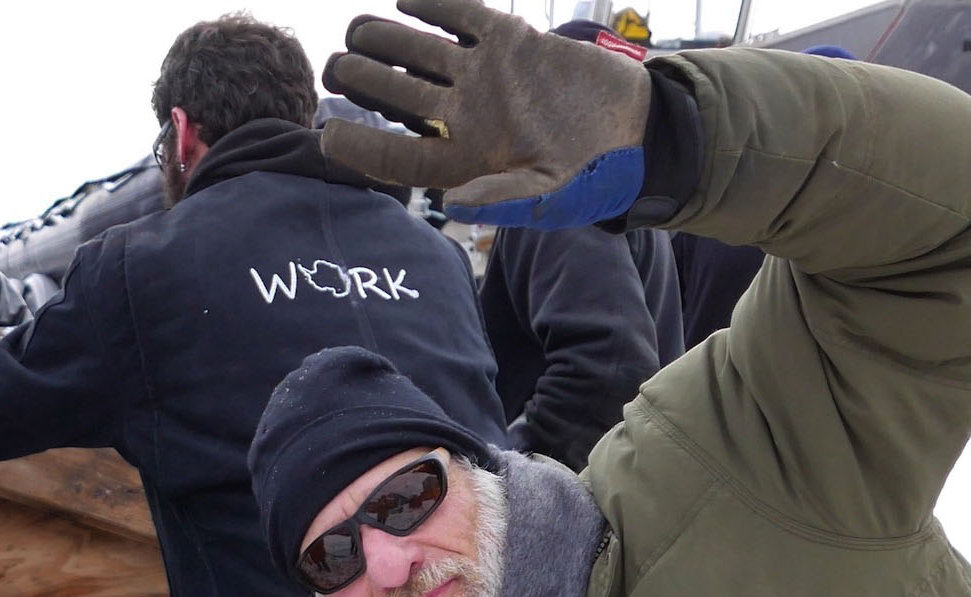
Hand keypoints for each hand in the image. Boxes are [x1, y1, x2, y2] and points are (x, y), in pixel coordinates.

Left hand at [320, 0, 654, 224]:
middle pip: (396, 93)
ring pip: (419, 52)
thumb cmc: (596, 175)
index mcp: (463, 157)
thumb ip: (501, 200)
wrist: (641, 129)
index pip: (397, 153)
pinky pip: (464, 17)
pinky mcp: (513, 43)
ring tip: (357, 30)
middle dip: (362, 79)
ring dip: (386, 38)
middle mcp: (464, 114)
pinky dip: (436, 6)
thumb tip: (448, 203)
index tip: (329, 132)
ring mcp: (484, 76)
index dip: (359, 145)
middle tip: (335, 67)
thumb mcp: (552, 197)